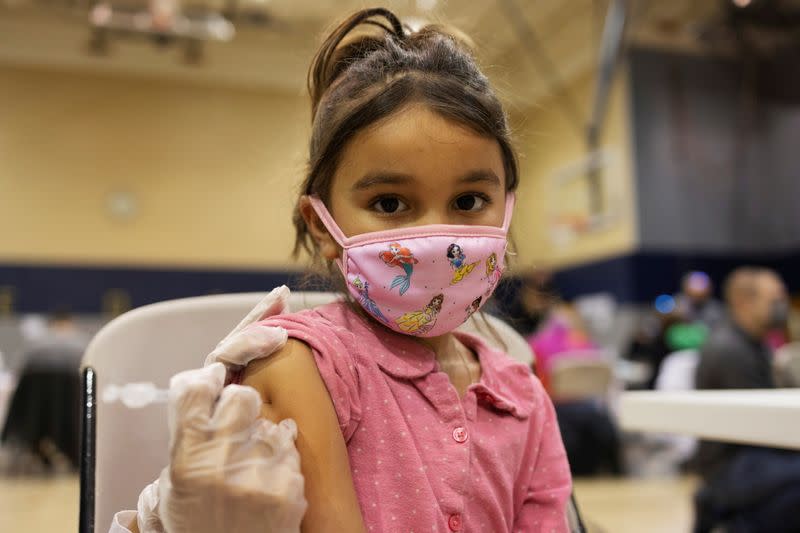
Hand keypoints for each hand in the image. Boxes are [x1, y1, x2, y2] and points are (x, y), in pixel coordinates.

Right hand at [158, 363, 305, 532]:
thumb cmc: (197, 527)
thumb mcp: (171, 489)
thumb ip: (185, 442)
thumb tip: (203, 388)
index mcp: (186, 460)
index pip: (194, 390)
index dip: (205, 379)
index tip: (213, 378)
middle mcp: (223, 463)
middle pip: (242, 396)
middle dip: (239, 406)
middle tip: (236, 425)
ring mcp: (260, 474)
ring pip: (270, 424)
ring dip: (262, 438)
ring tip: (251, 467)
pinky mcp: (288, 487)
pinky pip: (290, 450)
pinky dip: (281, 460)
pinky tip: (268, 480)